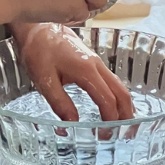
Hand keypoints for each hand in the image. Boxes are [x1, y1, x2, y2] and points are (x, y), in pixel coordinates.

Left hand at [11, 23, 134, 125]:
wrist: (37, 28)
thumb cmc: (38, 51)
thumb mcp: (44, 80)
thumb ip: (59, 102)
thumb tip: (71, 124)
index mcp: (86, 70)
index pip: (107, 100)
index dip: (110, 120)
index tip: (106, 136)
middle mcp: (96, 65)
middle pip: (121, 92)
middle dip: (126, 114)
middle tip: (126, 134)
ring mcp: (96, 61)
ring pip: (118, 85)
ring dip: (124, 105)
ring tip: (123, 124)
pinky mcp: (92, 61)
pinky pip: (111, 80)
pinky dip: (117, 95)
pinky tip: (113, 106)